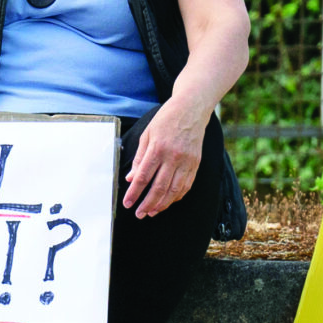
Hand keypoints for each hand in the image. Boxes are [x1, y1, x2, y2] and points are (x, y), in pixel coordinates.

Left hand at [123, 102, 206, 218]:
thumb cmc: (167, 119)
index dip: (134, 193)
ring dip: (162, 204)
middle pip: (159, 187)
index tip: (127, 203)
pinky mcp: (196, 163)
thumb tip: (131, 178)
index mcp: (158, 148)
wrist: (192, 109)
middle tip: (139, 214)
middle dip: (147, 204)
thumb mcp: (147, 134)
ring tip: (152, 212)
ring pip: (174, 190)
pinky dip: (177, 196)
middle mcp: (173, 156)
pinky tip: (168, 201)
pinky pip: (186, 185)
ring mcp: (187, 161)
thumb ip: (139, 157)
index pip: (144, 176)